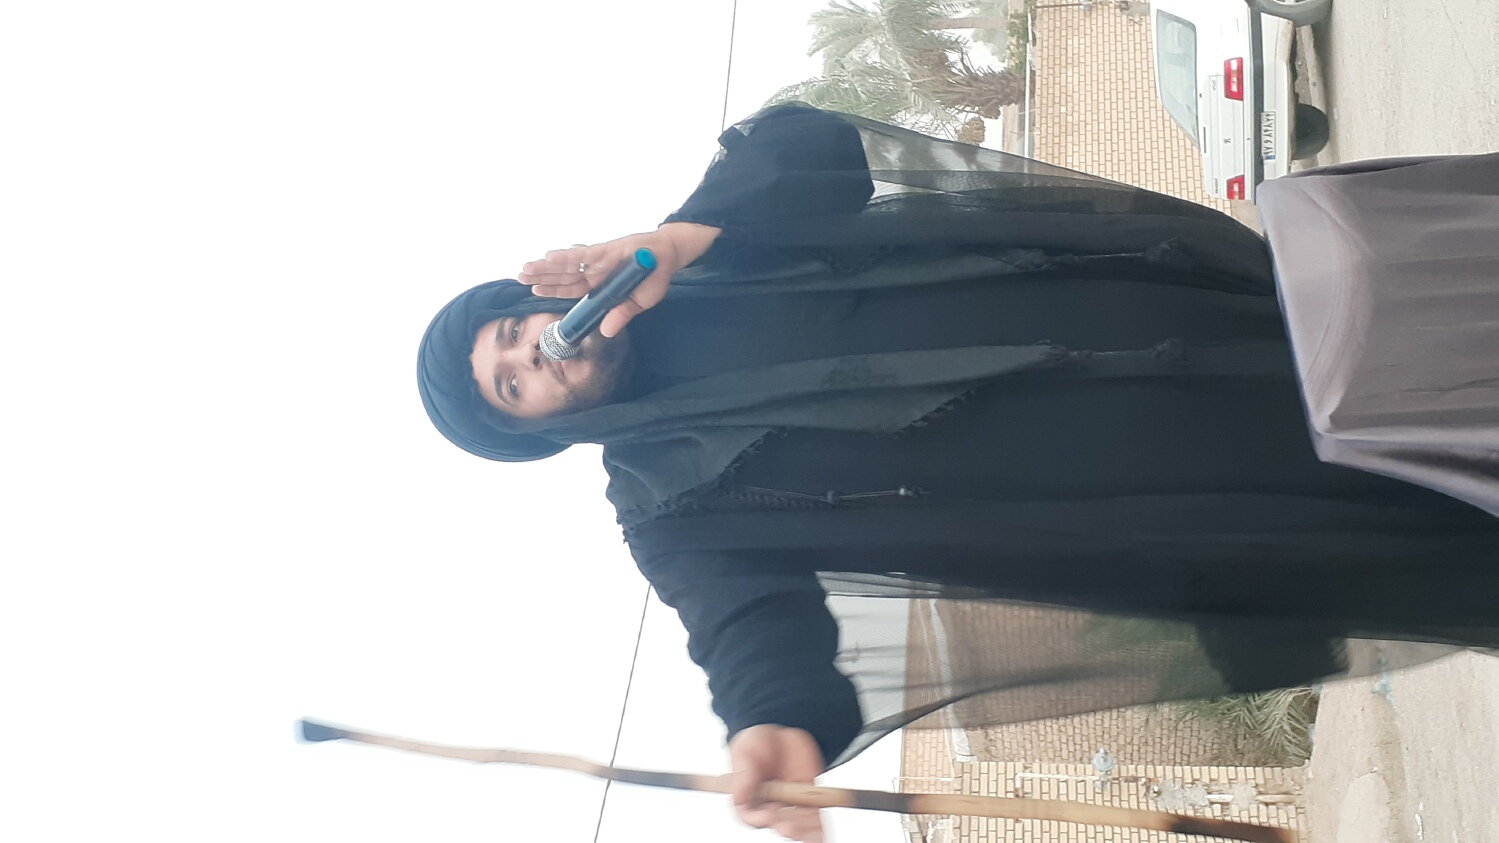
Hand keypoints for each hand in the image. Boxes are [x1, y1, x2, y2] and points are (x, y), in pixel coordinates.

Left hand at [516, 221, 720, 337]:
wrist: (669, 255)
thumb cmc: (654, 278)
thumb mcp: (638, 303)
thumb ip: (621, 314)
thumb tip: (605, 332)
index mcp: (601, 286)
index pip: (571, 290)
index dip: (553, 290)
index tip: (534, 291)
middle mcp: (595, 272)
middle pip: (564, 277)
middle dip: (542, 277)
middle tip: (519, 277)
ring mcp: (599, 260)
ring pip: (569, 266)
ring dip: (547, 267)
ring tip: (526, 269)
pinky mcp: (607, 250)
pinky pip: (584, 255)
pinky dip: (568, 256)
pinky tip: (550, 257)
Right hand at [728, 724, 826, 842]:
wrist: (781, 733)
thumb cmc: (757, 743)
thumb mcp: (745, 751)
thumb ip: (744, 773)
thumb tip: (737, 797)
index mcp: (748, 797)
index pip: (749, 815)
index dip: (757, 819)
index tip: (768, 816)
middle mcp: (768, 805)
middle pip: (775, 823)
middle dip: (783, 825)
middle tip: (789, 826)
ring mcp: (789, 804)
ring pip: (796, 824)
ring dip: (802, 829)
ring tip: (806, 830)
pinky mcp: (809, 799)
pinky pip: (815, 817)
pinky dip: (818, 827)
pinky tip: (821, 833)